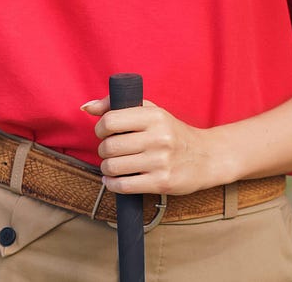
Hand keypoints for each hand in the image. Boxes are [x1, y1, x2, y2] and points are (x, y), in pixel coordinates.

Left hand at [82, 96, 229, 196]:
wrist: (206, 157)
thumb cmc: (172, 133)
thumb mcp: (152, 112)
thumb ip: (117, 105)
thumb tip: (86, 107)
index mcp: (155, 116)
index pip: (110, 120)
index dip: (100, 128)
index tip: (105, 132)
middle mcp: (158, 137)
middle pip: (109, 146)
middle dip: (104, 150)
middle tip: (112, 151)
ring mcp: (160, 161)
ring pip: (113, 167)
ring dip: (107, 168)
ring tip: (114, 165)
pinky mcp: (161, 182)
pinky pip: (123, 186)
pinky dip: (112, 184)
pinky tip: (115, 179)